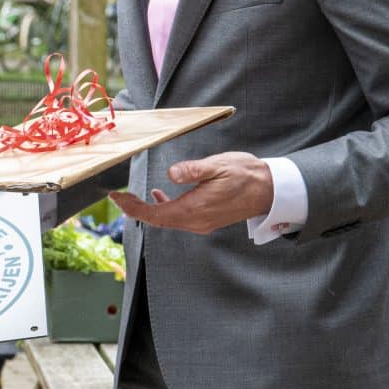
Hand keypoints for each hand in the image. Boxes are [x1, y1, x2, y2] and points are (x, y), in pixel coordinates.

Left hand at [109, 152, 273, 234]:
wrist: (271, 190)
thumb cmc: (246, 175)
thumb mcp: (219, 166)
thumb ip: (194, 170)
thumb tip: (171, 174)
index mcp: (195, 209)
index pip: (155, 214)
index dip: (133, 207)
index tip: (117, 197)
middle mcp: (196, 221)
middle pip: (157, 220)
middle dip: (135, 209)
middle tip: (119, 196)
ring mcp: (202, 223)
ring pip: (167, 220)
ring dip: (149, 210)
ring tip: (133, 197)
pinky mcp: (207, 219)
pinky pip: (179, 218)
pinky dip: (165, 208)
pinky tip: (161, 195)